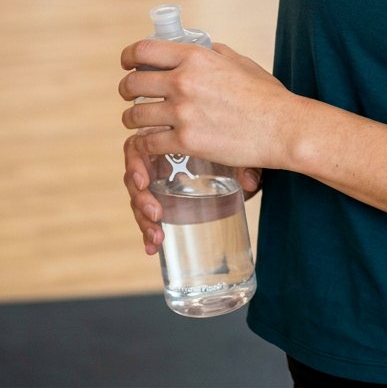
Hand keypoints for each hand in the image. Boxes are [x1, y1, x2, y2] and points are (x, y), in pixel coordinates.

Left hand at [119, 38, 296, 171]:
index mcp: (196, 57)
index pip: (144, 50)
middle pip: (133, 84)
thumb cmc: (266, 95)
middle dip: (126, 90)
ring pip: (136, 116)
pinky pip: (149, 143)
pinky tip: (153, 142)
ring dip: (133, 120)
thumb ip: (215, 53)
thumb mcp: (240, 62)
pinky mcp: (186, 142)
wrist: (281, 127)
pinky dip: (147, 144)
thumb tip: (202, 47)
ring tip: (138, 122)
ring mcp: (183, 113)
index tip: (127, 63)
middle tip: (130, 96)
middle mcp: (184, 82)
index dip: (129, 56)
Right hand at [123, 130, 261, 254]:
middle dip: (140, 198)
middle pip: (135, 177)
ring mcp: (160, 180)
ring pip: (139, 198)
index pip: (140, 147)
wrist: (246, 148)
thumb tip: (250, 183)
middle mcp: (160, 159)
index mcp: (170, 139)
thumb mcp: (239, 150)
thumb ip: (244, 163)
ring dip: (142, 219)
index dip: (136, 165)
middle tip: (156, 215)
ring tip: (157, 238)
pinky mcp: (164, 198)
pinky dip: (147, 230)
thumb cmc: (235, 143)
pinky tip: (152, 248)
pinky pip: (148, 213)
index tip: (145, 184)